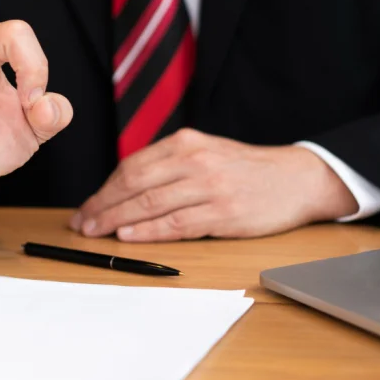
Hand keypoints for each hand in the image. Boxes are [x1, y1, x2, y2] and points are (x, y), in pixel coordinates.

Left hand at [71, 129, 358, 241]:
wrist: (297, 179)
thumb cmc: (244, 170)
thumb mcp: (205, 153)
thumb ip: (168, 166)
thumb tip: (123, 191)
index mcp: (185, 143)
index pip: (131, 166)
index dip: (103, 189)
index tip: (87, 207)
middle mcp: (194, 161)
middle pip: (134, 184)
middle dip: (102, 206)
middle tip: (83, 223)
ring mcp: (209, 187)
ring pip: (150, 204)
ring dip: (117, 221)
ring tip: (97, 233)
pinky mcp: (223, 213)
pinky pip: (176, 224)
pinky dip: (148, 231)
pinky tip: (129, 236)